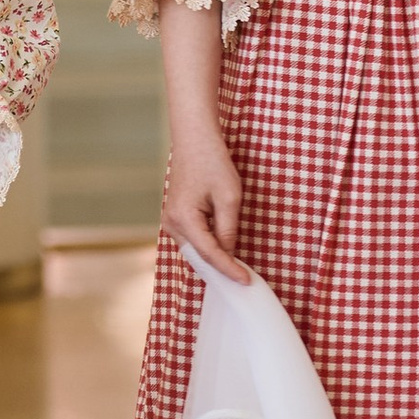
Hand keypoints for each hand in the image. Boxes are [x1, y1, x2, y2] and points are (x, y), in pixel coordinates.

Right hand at [158, 0, 248, 279]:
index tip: (247, 282)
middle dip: (220, 268)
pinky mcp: (175, 214)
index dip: (230, 269)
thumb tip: (229, 251)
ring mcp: (170, 219)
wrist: (194, 137)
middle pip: (199, 256)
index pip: (210, 254)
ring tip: (237, 269)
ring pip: (195, 248)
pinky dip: (207, 246)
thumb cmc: (213, 162)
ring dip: (214, 258)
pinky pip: (192, 238)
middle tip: (244, 281)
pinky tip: (223, 250)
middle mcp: (172, 223)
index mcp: (184, 220)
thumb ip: (229, 228)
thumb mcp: (229, 196)